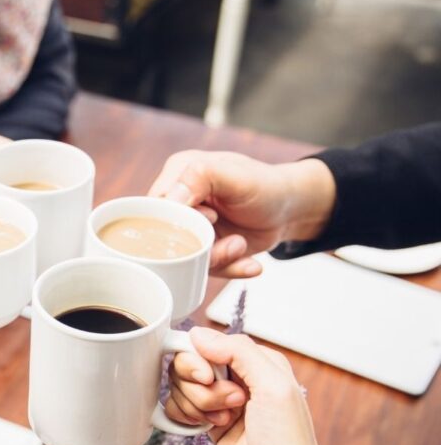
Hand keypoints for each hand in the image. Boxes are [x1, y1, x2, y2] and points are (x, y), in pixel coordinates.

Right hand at [148, 151, 335, 276]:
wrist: (291, 210)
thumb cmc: (265, 185)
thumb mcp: (236, 176)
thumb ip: (201, 177)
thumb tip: (170, 199)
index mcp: (177, 175)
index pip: (154, 206)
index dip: (174, 221)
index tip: (210, 220)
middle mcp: (178, 202)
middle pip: (166, 237)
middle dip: (200, 248)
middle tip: (232, 243)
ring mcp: (190, 229)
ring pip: (185, 258)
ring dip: (218, 260)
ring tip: (241, 247)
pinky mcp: (203, 250)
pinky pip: (204, 269)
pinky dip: (229, 270)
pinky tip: (249, 264)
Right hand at [166, 328, 327, 444]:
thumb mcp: (274, 389)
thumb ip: (239, 352)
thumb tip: (198, 334)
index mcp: (256, 361)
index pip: (205, 342)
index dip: (197, 360)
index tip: (207, 379)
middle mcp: (236, 378)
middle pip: (187, 364)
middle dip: (199, 388)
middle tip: (229, 406)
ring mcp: (220, 401)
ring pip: (180, 387)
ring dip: (196, 407)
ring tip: (225, 423)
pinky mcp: (208, 423)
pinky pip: (177, 409)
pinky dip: (184, 419)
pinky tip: (206, 430)